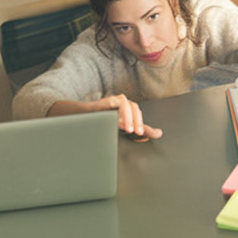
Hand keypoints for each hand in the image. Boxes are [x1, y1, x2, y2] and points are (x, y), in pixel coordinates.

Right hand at [48, 95, 162, 138]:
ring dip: (130, 116)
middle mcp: (122, 107)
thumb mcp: (120, 132)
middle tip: (138, 133)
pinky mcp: (104, 102)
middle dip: (139, 121)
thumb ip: (139, 133)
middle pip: (135, 108)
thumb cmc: (100, 126)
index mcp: (127, 114)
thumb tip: (159, 133)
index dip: (146, 126)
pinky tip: (119, 122)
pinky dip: (120, 111)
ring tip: (129, 129)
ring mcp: (113, 103)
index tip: (153, 135)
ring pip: (127, 104)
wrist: (78, 121)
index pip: (139, 117)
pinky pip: (116, 102)